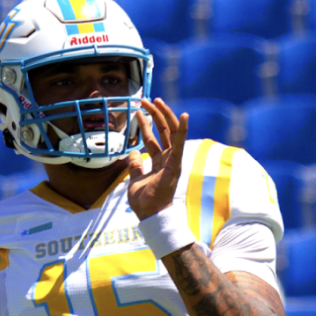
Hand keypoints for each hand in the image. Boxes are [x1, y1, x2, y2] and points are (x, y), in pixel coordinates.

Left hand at [126, 99, 188, 221]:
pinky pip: (179, 144)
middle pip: (162, 130)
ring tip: (156, 100)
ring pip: (170, 132)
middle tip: (145, 99)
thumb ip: (135, 165)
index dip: (145, 123)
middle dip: (154, 113)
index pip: (153, 137)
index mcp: (159, 161)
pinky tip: (183, 115)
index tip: (138, 110)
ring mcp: (173, 160)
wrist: (150, 215)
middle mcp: (168, 158)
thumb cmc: (144, 202)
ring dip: (164, 114)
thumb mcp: (134, 179)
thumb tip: (132, 153)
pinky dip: (182, 129)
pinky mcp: (175, 164)